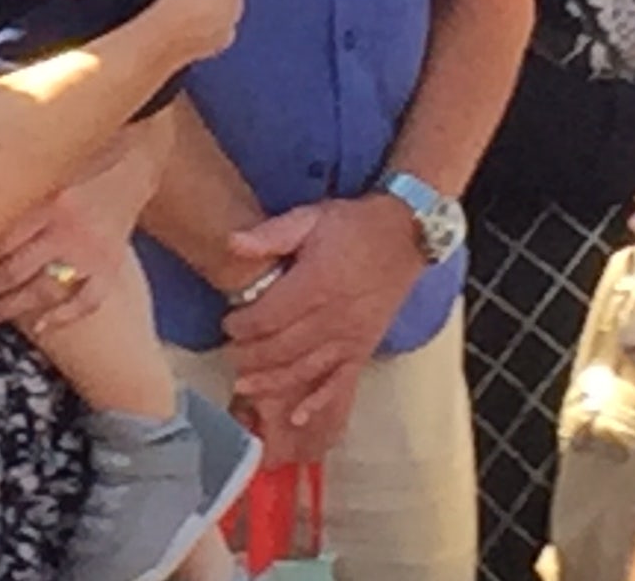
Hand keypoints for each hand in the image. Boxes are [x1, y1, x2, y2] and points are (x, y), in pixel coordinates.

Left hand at [0, 127, 162, 333]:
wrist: (136, 161)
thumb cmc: (80, 160)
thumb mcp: (44, 163)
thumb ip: (11, 182)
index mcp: (46, 198)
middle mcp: (68, 227)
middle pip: (14, 270)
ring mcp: (91, 250)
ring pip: (44, 290)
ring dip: (11, 307)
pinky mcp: (111, 265)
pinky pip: (87, 300)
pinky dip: (64, 317)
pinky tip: (41, 327)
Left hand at [221, 196, 425, 454]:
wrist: (406, 235)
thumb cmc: (355, 225)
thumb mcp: (311, 217)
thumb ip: (271, 234)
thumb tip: (232, 243)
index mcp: (316, 284)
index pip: (268, 316)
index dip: (242, 325)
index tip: (228, 323)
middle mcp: (333, 317)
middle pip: (281, 348)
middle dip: (249, 356)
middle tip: (229, 355)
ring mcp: (350, 337)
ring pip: (304, 369)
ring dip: (271, 382)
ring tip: (244, 387)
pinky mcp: (363, 348)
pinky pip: (341, 382)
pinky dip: (319, 403)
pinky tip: (298, 417)